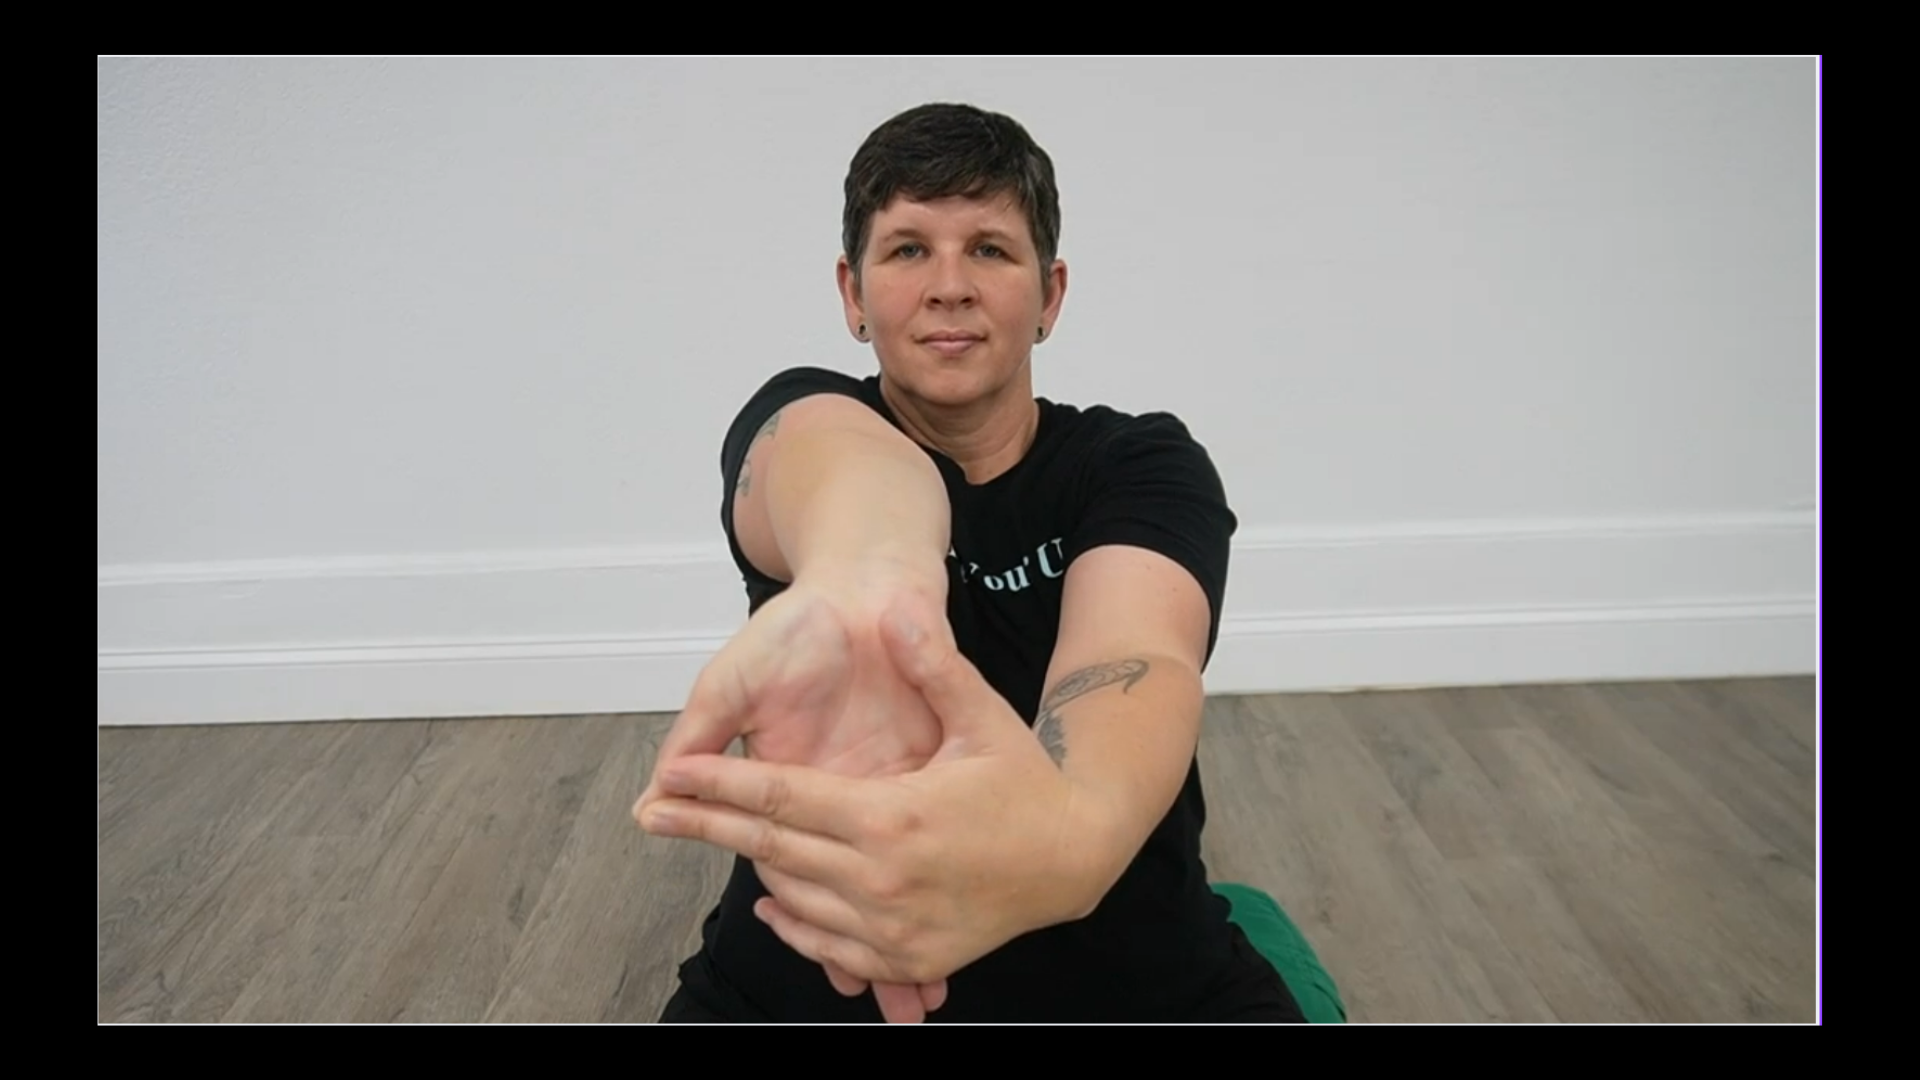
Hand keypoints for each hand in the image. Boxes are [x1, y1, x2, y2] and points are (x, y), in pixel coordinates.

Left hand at [638, 591, 1100, 985]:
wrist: (1075, 858)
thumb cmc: (1024, 782)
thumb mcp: (981, 715)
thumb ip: (933, 664)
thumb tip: (897, 609)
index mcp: (890, 816)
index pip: (780, 801)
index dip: (717, 789)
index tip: (667, 782)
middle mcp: (883, 879)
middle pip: (770, 852)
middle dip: (708, 830)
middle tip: (655, 818)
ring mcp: (894, 926)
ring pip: (792, 901)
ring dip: (750, 870)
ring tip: (715, 842)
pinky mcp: (908, 956)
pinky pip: (829, 946)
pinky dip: (793, 925)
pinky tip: (774, 901)